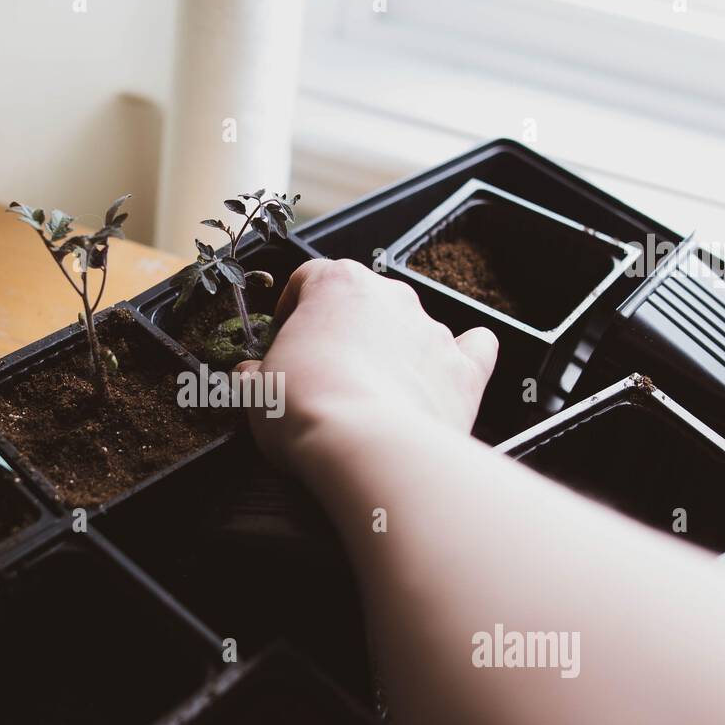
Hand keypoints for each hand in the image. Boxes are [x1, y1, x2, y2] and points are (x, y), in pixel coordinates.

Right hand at [236, 258, 497, 479]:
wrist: (367, 446)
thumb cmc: (305, 408)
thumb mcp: (256, 389)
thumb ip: (256, 372)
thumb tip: (250, 375)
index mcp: (335, 285)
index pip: (309, 278)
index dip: (294, 307)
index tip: (286, 337)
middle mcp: (390, 295)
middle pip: (364, 300)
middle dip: (346, 329)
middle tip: (325, 371)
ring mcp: (432, 330)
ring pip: (412, 327)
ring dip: (394, 350)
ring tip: (374, 393)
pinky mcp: (463, 370)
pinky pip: (473, 349)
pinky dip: (461, 358)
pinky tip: (448, 375)